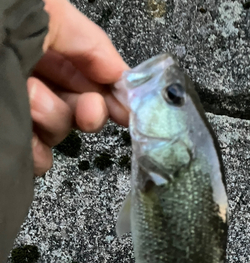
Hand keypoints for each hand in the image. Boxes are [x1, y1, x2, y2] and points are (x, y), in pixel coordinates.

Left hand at [29, 0, 128, 175]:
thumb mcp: (42, 10)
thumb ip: (86, 41)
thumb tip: (119, 73)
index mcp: (41, 34)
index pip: (93, 60)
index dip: (116, 84)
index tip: (131, 107)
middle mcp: (31, 69)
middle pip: (81, 98)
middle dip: (88, 107)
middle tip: (91, 113)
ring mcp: (16, 105)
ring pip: (59, 127)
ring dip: (51, 119)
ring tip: (27, 102)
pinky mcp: (5, 134)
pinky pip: (34, 154)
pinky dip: (34, 153)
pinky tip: (25, 143)